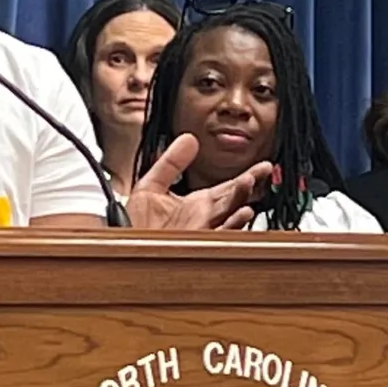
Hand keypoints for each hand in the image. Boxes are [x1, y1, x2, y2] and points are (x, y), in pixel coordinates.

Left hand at [125, 135, 267, 231]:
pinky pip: (220, 235)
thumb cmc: (138, 226)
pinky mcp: (197, 244)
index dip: (247, 176)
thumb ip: (170, 163)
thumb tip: (187, 139)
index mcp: (199, 205)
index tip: (263, 165)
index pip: (229, 188)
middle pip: (234, 199)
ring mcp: (203, 232)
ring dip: (241, 200)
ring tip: (248, 182)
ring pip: (230, 215)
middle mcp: (205, 218)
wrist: (125, 248)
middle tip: (262, 169)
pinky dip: (231, 225)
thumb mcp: (151, 186)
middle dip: (248, 184)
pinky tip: (241, 213)